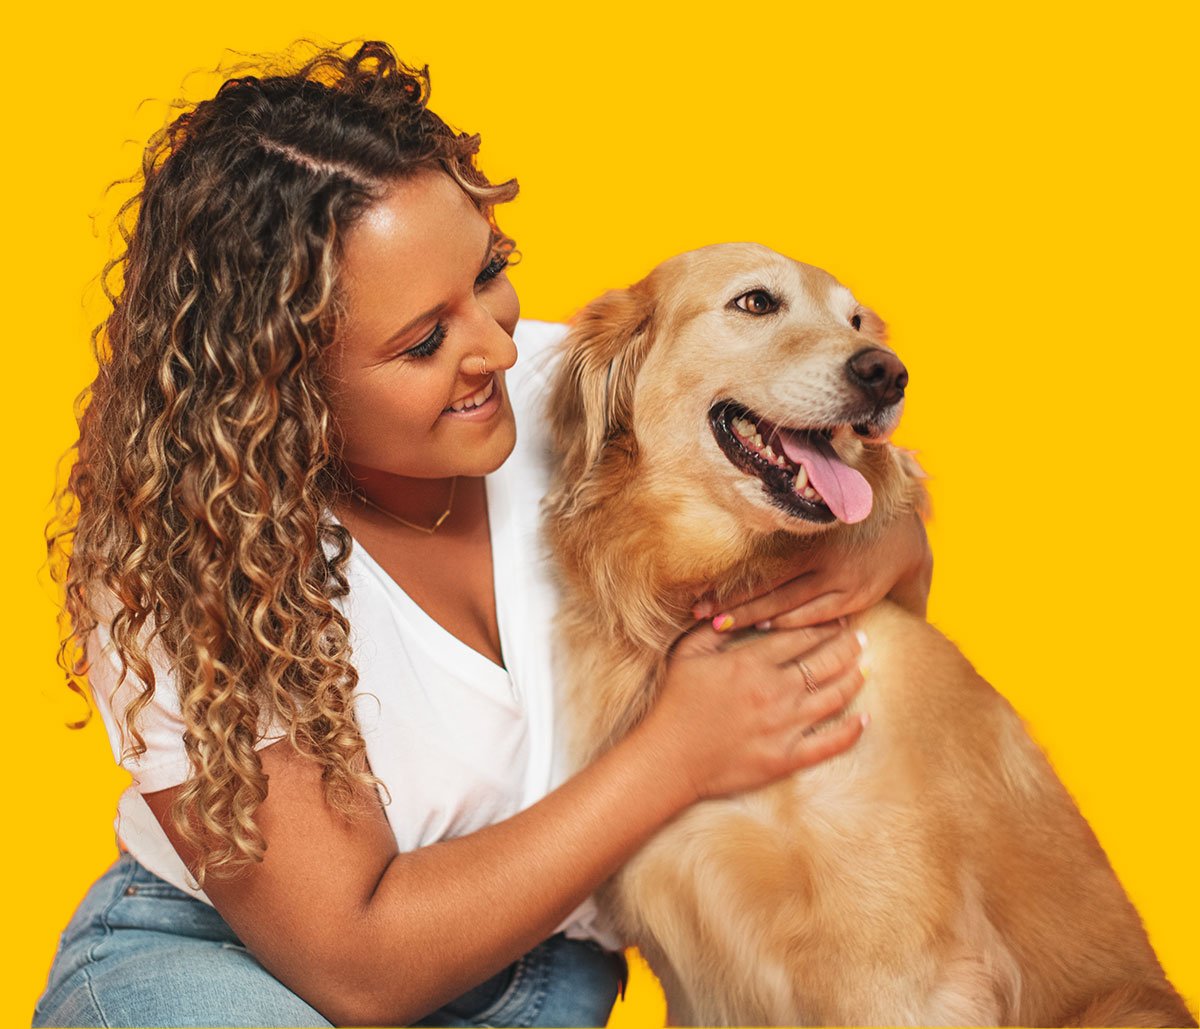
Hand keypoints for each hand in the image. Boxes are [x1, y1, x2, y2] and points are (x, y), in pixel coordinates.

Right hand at [641, 620, 867, 802]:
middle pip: (827, 661)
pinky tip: (864, 719)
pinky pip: (831, 743)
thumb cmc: (675, 704)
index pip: (802, 636)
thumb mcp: (688, 654)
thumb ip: (714, 629)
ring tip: (865, 668)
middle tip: (861, 639)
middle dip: (848, 646)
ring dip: (855, 679)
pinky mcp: (787, 757)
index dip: (824, 625)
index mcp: (752, 663)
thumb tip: (736, 611)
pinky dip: (852, 730)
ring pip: (836, 696)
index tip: (838, 619)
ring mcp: (785, 726)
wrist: (670, 758)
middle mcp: (776, 691)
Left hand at [694, 511, 931, 631]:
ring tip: (723, 626)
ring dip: (756, 619)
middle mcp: (828, 566)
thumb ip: (790, 527)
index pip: (764, 571)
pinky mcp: (857, 601)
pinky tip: (766, 629)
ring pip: (790, 610)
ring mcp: (844, 587)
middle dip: (735, 607)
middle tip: (702, 616)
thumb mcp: (821, 517)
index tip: (702, 596)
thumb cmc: (851, 521)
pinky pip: (816, 617)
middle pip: (772, 593)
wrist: (904, 537)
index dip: (733, 586)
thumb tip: (745, 529)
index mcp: (815, 543)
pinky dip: (790, 623)